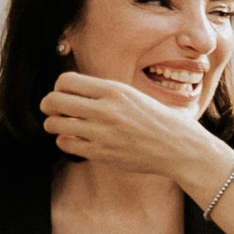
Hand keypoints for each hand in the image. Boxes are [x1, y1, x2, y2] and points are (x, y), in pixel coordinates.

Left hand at [40, 73, 229, 189]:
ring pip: (54, 124)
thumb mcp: (136, 97)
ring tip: (66, 126)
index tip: (66, 95)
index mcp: (115, 91)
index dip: (60, 87)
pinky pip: (65, 144)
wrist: (183, 149)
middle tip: (55, 110)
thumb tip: (76, 91)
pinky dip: (66, 142)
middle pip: (53, 100)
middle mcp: (105, 109)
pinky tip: (79, 140)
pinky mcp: (101, 153)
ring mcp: (102, 132)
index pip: (65, 81)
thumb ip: (107, 93)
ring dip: (55, 124)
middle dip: (49, 105)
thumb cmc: (163, 122)